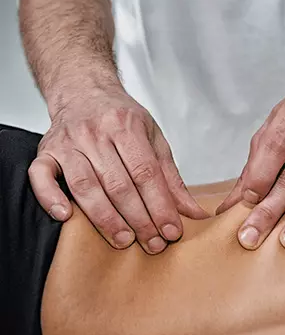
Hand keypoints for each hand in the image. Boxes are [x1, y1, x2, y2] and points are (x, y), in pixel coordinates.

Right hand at [29, 86, 208, 253]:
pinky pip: (40, 176)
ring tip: (124, 240)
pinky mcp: (46, 151)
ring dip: (105, 218)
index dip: (160, 205)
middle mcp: (95, 133)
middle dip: (139, 219)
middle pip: (119, 184)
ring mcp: (68, 142)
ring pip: (86, 186)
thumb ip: (171, 177)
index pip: (146, 173)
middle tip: (153, 244)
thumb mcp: (153, 139)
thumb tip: (193, 212)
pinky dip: (50, 198)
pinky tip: (66, 217)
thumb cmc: (121, 118)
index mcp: (126, 126)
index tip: (172, 230)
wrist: (84, 91)